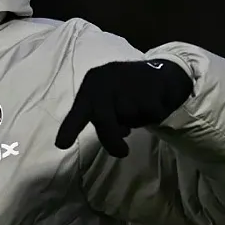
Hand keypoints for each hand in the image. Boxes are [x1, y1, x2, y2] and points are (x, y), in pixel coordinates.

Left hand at [55, 59, 193, 156]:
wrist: (162, 73)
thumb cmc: (129, 90)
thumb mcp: (109, 100)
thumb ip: (105, 116)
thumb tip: (116, 133)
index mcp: (92, 82)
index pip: (78, 110)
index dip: (70, 128)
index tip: (61, 144)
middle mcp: (105, 80)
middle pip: (102, 118)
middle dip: (110, 139)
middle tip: (122, 152)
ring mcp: (127, 82)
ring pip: (129, 117)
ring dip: (136, 120)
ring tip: (141, 107)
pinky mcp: (149, 87)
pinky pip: (150, 114)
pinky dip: (154, 115)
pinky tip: (155, 103)